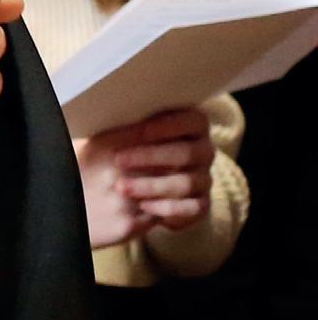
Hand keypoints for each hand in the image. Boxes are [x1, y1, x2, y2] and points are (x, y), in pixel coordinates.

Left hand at [75, 107, 213, 249]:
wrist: (136, 183)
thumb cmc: (128, 147)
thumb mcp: (125, 132)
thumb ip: (128, 121)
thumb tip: (114, 111)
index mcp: (192, 125)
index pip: (193, 120)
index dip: (169, 125)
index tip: (140, 131)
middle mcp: (204, 151)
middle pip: (187, 152)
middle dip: (150, 156)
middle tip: (118, 159)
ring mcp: (205, 178)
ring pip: (186, 183)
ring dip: (151, 185)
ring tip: (121, 187)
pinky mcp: (201, 204)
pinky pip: (192, 208)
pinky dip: (166, 208)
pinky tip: (142, 206)